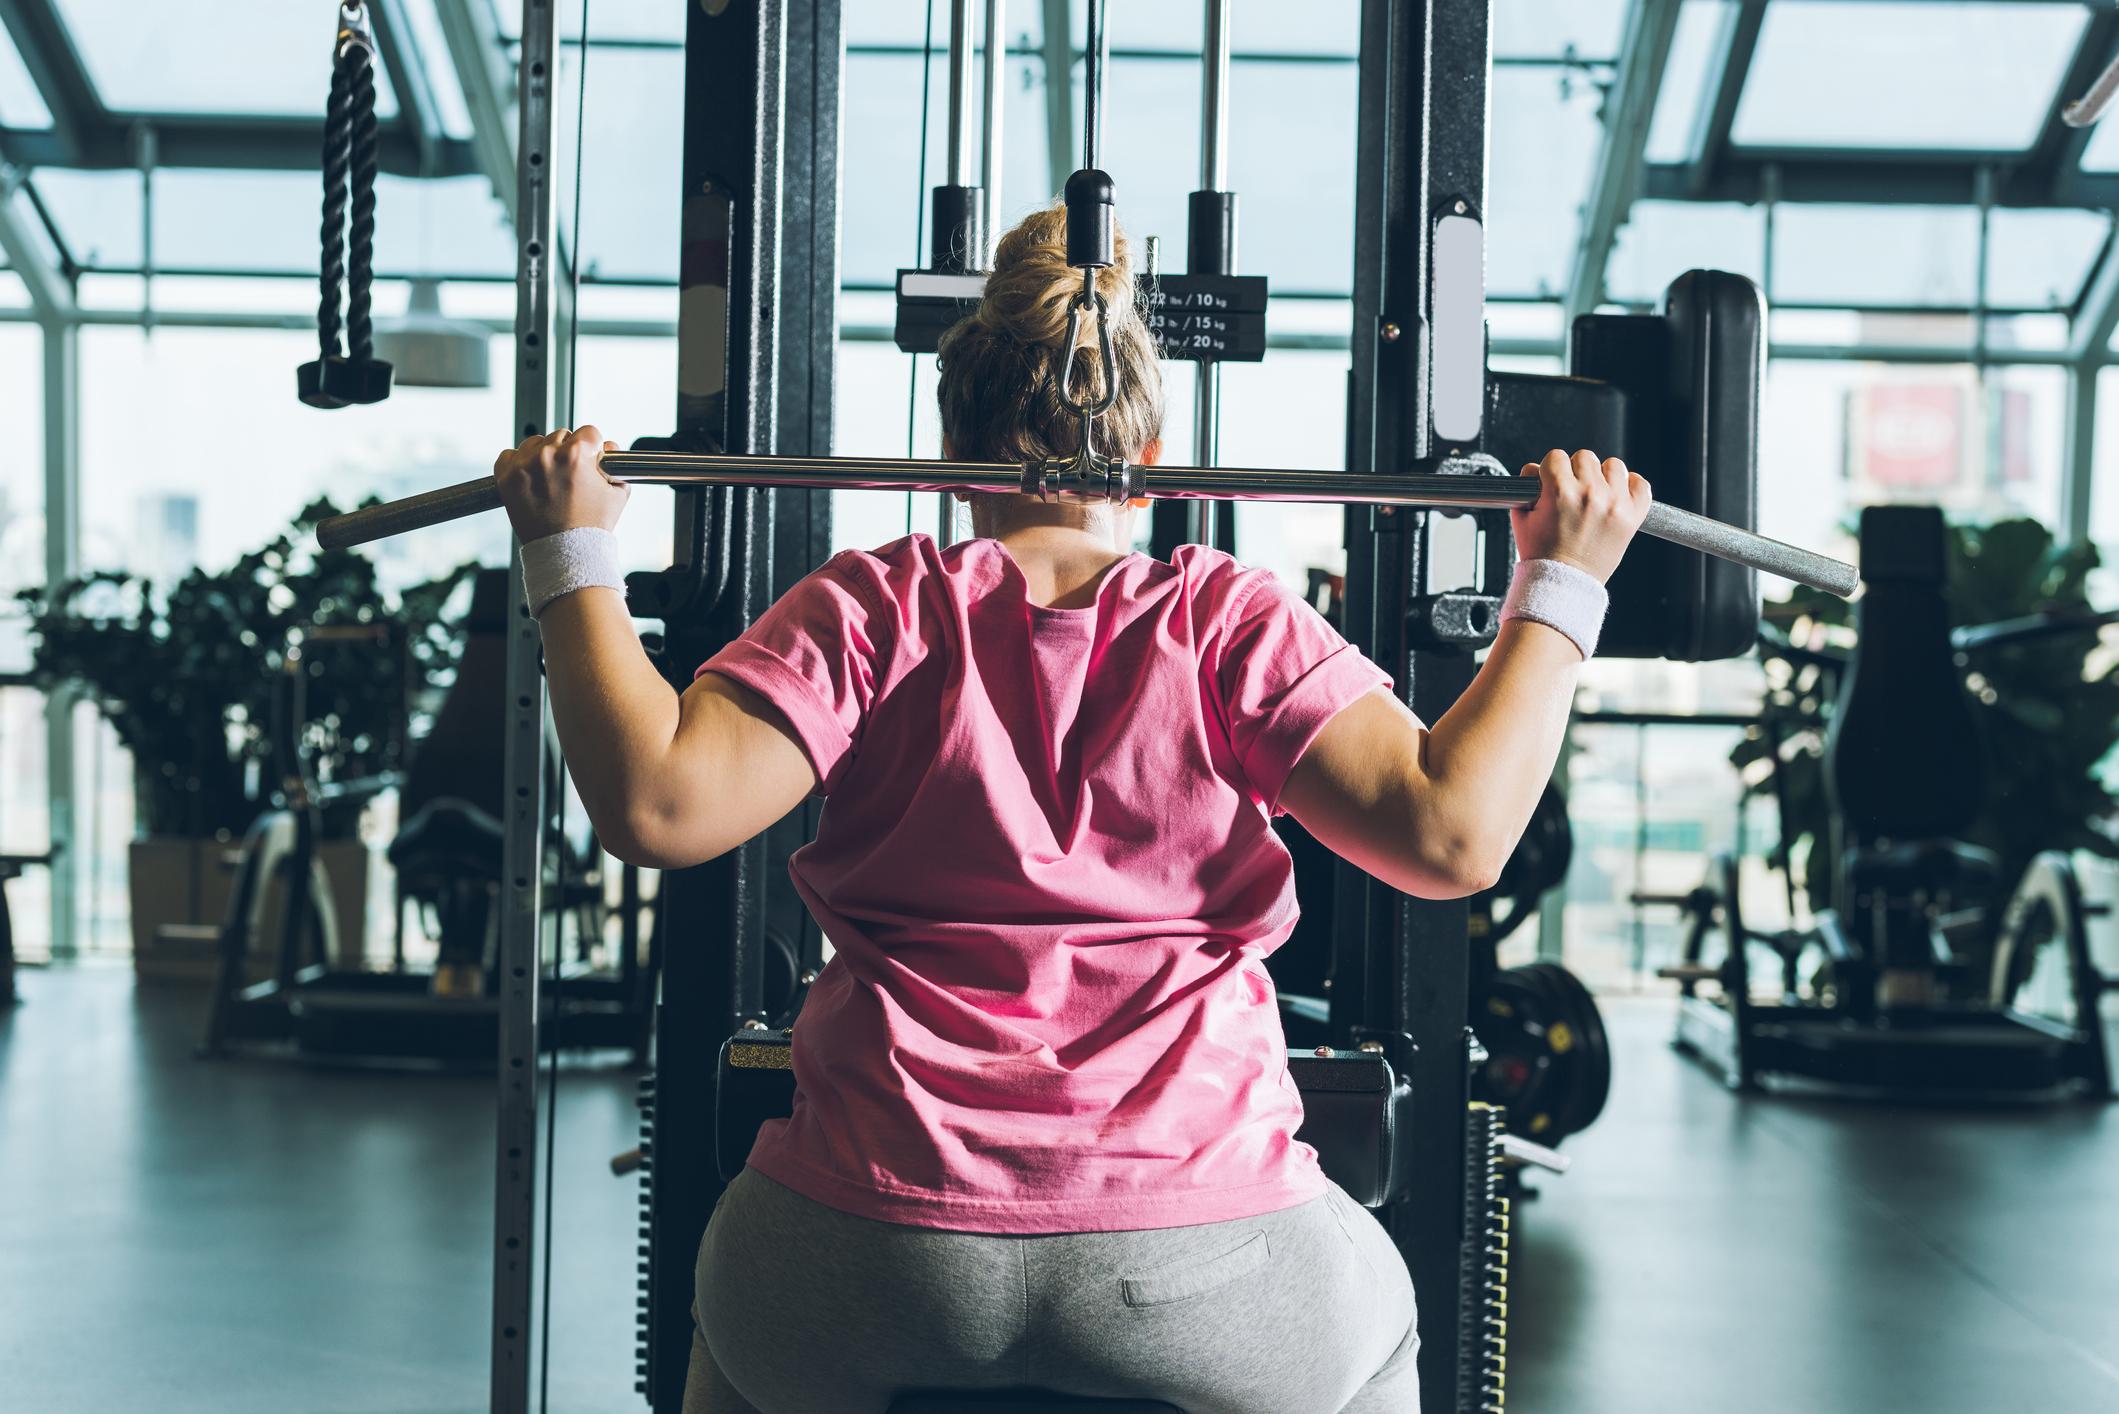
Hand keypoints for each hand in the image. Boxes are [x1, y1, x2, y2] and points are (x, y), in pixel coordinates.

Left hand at [493, 425, 628, 542]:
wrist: (566, 553)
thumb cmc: (592, 527)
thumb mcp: (617, 494)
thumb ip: (616, 466)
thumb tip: (609, 447)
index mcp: (576, 455)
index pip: (588, 432)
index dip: (593, 448)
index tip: (589, 461)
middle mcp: (548, 455)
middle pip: (561, 435)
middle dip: (568, 451)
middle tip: (570, 475)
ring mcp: (524, 466)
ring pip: (535, 442)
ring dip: (543, 454)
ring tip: (550, 479)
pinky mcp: (507, 479)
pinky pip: (509, 455)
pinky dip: (518, 463)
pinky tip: (530, 477)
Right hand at [1508, 448, 1650, 583]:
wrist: (1564, 582)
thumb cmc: (1543, 555)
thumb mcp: (1522, 518)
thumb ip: (1525, 487)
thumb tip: (1534, 470)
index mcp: (1560, 492)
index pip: (1556, 457)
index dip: (1551, 469)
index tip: (1552, 481)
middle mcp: (1590, 494)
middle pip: (1585, 457)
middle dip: (1575, 472)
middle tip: (1572, 492)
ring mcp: (1615, 504)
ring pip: (1613, 465)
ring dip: (1603, 476)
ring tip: (1594, 496)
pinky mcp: (1632, 516)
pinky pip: (1641, 484)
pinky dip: (1631, 486)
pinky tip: (1618, 496)